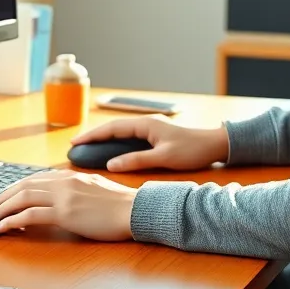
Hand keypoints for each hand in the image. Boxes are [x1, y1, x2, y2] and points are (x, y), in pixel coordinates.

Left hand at [0, 170, 136, 240]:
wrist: (134, 209)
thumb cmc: (119, 204)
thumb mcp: (93, 186)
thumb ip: (74, 187)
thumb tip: (60, 195)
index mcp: (69, 176)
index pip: (33, 179)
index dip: (13, 188)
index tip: (2, 198)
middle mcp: (62, 182)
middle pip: (22, 186)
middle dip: (1, 198)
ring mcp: (62, 196)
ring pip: (21, 198)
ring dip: (1, 209)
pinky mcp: (64, 213)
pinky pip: (29, 215)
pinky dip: (11, 220)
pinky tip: (2, 227)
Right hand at [71, 114, 229, 171]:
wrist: (214, 145)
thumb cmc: (191, 150)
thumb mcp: (163, 158)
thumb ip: (136, 160)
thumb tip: (110, 165)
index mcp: (145, 124)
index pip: (112, 128)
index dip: (92, 135)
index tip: (75, 141)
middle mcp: (145, 123)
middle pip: (113, 128)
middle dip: (93, 136)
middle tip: (75, 144)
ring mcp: (150, 128)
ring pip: (120, 132)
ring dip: (104, 138)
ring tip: (87, 147)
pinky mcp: (155, 135)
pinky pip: (129, 136)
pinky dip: (115, 142)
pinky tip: (110, 150)